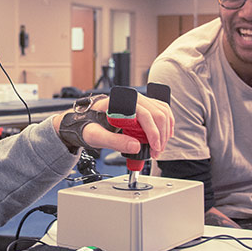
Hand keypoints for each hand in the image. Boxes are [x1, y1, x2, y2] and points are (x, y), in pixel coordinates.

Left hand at [53, 94, 173, 156]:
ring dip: (165, 131)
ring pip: (162, 112)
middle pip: (157, 113)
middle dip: (161, 136)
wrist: (85, 120)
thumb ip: (114, 142)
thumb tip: (136, 147)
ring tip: (158, 148)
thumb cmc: (88, 125)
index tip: (153, 148)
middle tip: (155, 153)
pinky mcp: (143, 105)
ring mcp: (139, 100)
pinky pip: (162, 110)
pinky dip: (167, 124)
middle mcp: (132, 97)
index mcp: (119, 102)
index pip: (145, 114)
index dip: (153, 132)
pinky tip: (164, 136)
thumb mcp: (96, 136)